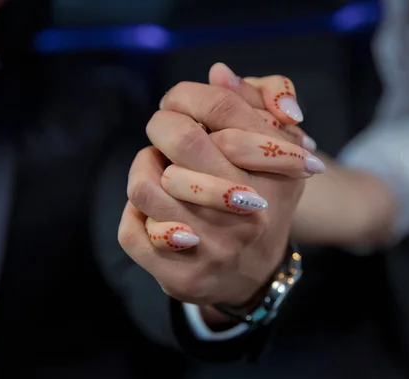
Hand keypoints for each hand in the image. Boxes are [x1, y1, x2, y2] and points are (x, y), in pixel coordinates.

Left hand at [118, 67, 322, 311]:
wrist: (258, 271)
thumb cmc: (262, 198)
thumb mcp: (277, 149)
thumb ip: (257, 104)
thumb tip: (217, 73)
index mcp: (275, 169)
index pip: (221, 107)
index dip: (186, 96)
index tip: (177, 103)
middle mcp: (249, 208)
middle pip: (181, 140)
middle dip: (161, 128)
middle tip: (165, 135)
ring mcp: (215, 246)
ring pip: (145, 186)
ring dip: (144, 171)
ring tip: (159, 175)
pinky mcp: (184, 276)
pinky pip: (132, 230)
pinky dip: (134, 215)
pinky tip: (155, 214)